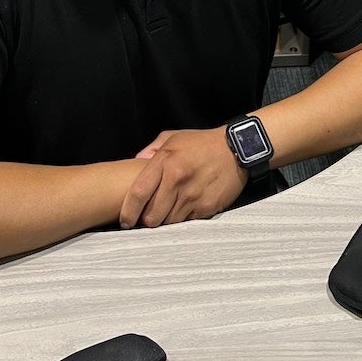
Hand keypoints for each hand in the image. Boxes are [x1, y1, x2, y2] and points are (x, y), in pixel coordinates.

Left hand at [119, 127, 245, 228]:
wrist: (236, 148)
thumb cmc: (201, 143)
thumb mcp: (172, 138)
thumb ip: (150, 151)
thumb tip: (133, 163)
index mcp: (165, 161)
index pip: (139, 192)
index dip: (128, 211)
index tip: (125, 220)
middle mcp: (177, 180)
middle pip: (152, 215)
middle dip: (146, 221)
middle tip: (146, 218)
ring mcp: (193, 195)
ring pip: (169, 222)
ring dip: (165, 221)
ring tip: (166, 213)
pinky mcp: (207, 206)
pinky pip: (187, 222)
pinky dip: (182, 219)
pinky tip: (184, 209)